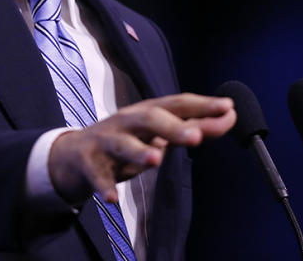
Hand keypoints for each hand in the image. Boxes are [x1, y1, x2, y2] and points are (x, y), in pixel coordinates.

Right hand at [47, 93, 235, 203]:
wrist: (73, 154)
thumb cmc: (125, 141)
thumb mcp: (158, 134)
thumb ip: (193, 127)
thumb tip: (229, 117)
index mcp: (146, 112)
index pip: (176, 103)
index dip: (202, 105)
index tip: (227, 107)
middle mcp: (127, 121)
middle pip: (149, 118)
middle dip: (173, 126)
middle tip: (195, 137)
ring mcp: (105, 141)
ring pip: (122, 143)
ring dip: (139, 151)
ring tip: (156, 159)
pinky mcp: (88, 162)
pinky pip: (96, 175)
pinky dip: (104, 185)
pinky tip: (113, 199)